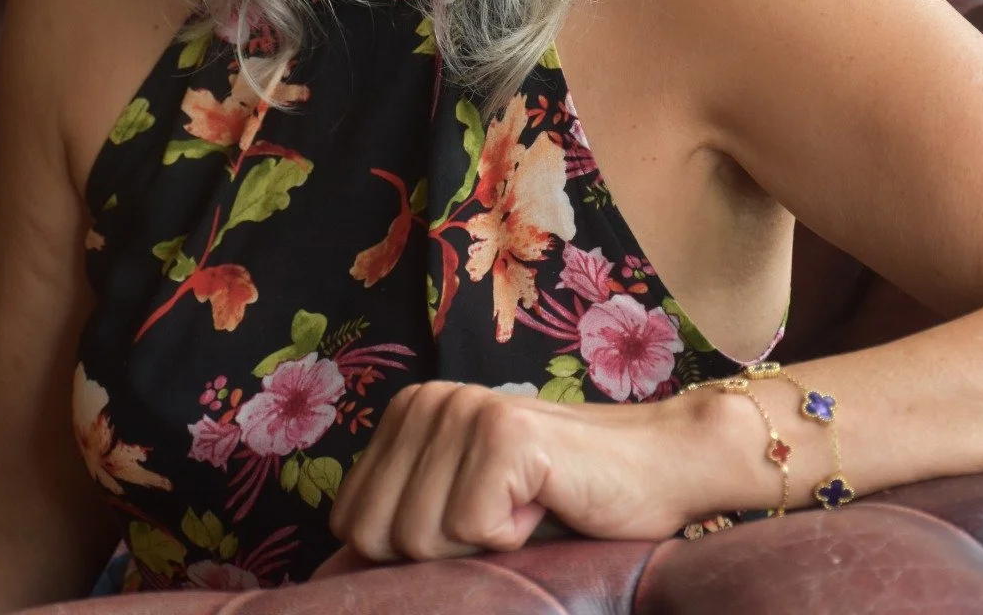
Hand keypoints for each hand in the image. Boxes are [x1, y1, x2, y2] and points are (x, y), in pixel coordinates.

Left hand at [327, 380, 702, 564]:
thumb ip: (402, 519)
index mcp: (408, 412)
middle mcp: (428, 399)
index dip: (409, 553)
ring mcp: (464, 409)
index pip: (351, 522)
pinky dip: (515, 538)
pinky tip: (545, 502)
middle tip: (501, 517)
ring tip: (525, 506)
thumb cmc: (560, 504)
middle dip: (443, 552)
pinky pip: (472, 529)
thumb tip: (326, 583)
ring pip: (421, 538)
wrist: (656, 471)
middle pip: (380, 535)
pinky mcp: (504, 433)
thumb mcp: (462, 507)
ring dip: (482, 547)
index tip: (471, 524)